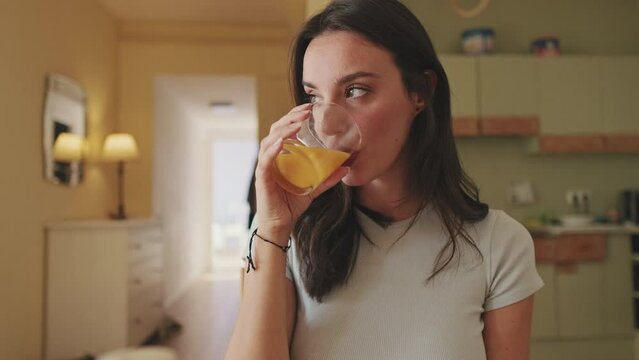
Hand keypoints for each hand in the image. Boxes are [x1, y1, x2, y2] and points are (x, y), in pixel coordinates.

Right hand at [255, 103, 348, 235]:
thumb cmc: (291, 204)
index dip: (294, 117)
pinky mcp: (262, 178)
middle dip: (290, 117)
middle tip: (307, 110)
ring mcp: (265, 167)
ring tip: (297, 122)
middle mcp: (270, 158)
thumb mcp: (313, 188)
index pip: (284, 130)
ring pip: (269, 141)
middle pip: (276, 130)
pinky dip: (273, 149)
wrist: (280, 225)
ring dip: (283, 129)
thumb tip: (345, 168)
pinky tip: (282, 142)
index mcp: (280, 156)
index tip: (309, 108)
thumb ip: (327, 178)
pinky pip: (265, 161)